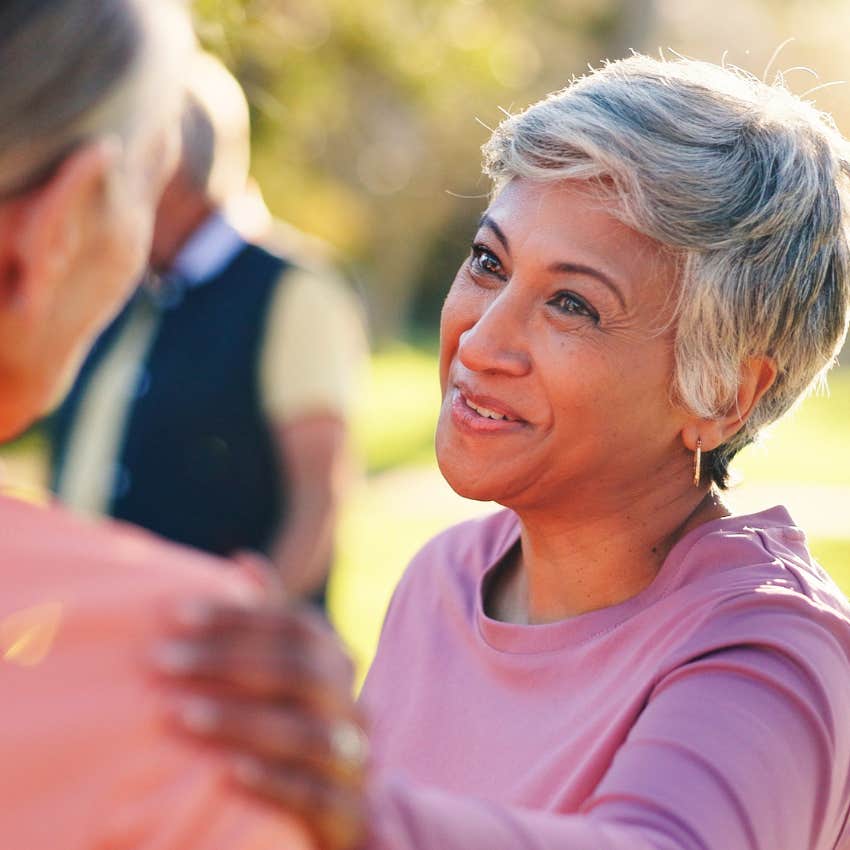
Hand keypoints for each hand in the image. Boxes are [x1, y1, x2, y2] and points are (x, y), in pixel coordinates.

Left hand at [152, 601, 368, 849]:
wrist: (340, 806)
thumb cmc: (297, 722)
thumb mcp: (286, 670)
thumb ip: (269, 619)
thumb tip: (245, 559)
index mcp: (336, 661)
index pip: (294, 625)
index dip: (236, 616)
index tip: (174, 613)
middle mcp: (351, 701)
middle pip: (300, 671)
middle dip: (229, 661)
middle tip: (162, 660)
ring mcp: (354, 755)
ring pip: (308, 731)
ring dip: (241, 720)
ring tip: (181, 715)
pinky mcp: (349, 809)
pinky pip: (315, 793)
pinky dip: (274, 781)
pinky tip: (227, 773)